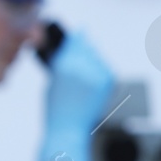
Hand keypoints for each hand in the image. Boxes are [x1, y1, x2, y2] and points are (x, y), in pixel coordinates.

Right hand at [40, 31, 115, 160]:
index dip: (77, 37)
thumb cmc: (57, 109)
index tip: (80, 31)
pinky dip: (99, 69)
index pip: (74, 43)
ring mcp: (98, 75)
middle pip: (87, 48)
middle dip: (84, 46)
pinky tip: (92, 75)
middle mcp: (84, 68)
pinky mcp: (108, 83)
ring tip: (83, 67)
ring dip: (91, 58)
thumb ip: (61, 65)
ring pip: (97, 57)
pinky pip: (104, 69)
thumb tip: (69, 52)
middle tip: (83, 42)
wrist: (69, 129)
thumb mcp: (52, 83)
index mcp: (66, 66)